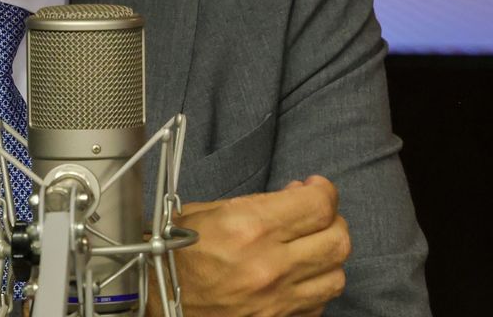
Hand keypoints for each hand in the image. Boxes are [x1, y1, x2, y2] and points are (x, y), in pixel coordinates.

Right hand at [158, 175, 349, 316]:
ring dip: (327, 258)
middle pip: (338, 240)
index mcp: (250, 228)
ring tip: (308, 248)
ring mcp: (275, 300)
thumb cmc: (176, 252)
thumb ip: (262, 203)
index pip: (320, 205)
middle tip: (314, 217)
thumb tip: (298, 194)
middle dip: (332, 222)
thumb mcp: (211, 211)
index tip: (314, 188)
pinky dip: (314, 288)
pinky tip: (296, 277)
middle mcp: (269, 265)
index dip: (324, 191)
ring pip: (336, 275)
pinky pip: (318, 303)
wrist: (154, 298)